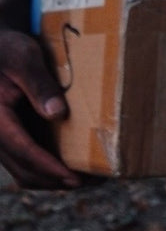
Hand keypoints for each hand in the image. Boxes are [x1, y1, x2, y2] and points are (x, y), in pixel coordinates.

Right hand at [0, 28, 79, 188]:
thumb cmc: (8, 50)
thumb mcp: (23, 58)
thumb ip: (39, 84)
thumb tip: (58, 113)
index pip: (23, 151)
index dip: (49, 167)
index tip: (74, 178)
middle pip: (24, 170)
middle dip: (57, 180)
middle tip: (92, 181)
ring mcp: (2, 139)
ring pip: (24, 171)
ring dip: (53, 180)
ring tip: (88, 179)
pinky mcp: (10, 137)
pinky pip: (25, 162)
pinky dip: (47, 169)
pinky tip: (71, 165)